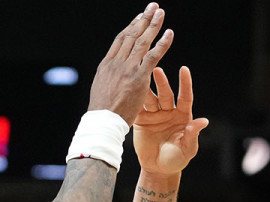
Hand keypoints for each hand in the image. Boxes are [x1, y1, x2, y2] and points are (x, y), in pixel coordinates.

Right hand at [89, 3, 173, 123]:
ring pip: (142, 41)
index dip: (131, 27)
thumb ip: (109, 77)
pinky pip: (153, 56)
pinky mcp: (139, 78)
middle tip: (152, 6)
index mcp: (106, 65)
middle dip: (143, 19)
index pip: (120, 40)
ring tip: (160, 12)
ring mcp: (127, 69)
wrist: (102, 122)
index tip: (138, 17)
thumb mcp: (101, 89)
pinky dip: (162, 43)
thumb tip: (111, 73)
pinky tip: (169, 33)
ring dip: (153, 25)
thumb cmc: (102, 113)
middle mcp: (116, 63)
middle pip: (131, 35)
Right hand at [133, 66, 209, 175]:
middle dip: (162, 82)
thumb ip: (193, 134)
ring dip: (146, 88)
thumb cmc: (177, 159)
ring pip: (150, 99)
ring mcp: (154, 115)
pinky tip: (128, 91)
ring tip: (140, 76)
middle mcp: (168, 112)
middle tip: (157, 69)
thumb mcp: (187, 148)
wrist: (158, 169)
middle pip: (166, 94)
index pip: (185, 97)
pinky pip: (137, 109)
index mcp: (182, 116)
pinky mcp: (141, 121)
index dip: (185, 84)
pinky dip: (133, 101)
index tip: (184, 70)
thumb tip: (203, 121)